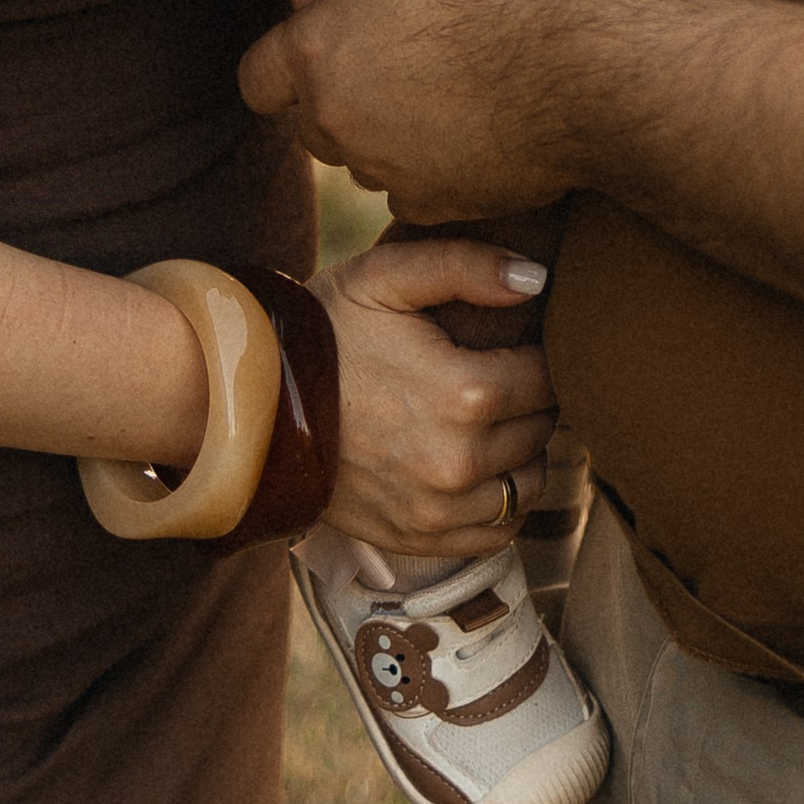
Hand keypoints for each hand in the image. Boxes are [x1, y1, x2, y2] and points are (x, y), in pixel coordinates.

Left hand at [245, 0, 608, 211]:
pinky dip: (437, 157)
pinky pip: (421, 188)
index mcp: (317, 55)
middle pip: (311, 118)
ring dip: (386, 121)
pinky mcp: (448, 204)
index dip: (283, 49)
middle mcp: (340, 128)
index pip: (258, 72)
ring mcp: (394, 174)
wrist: (595, 67)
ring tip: (433, 74)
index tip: (320, 31)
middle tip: (386, 45)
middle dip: (339, 84)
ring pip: (365, 153)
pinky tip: (472, 113)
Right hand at [318, 234, 556, 560]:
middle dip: (528, 401)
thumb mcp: (386, 276)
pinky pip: (497, 533)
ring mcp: (439, 510)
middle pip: (541, 429)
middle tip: (496, 377)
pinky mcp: (419, 540)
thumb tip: (538, 279)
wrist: (254, 407)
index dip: (535, 354)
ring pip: (529, 484)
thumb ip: (467, 264)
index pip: (548, 376)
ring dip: (521, 453)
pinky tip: (477, 471)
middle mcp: (460, 462)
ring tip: (488, 423)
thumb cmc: (324, 333)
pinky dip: (500, 505)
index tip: (506, 344)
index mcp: (466, 393)